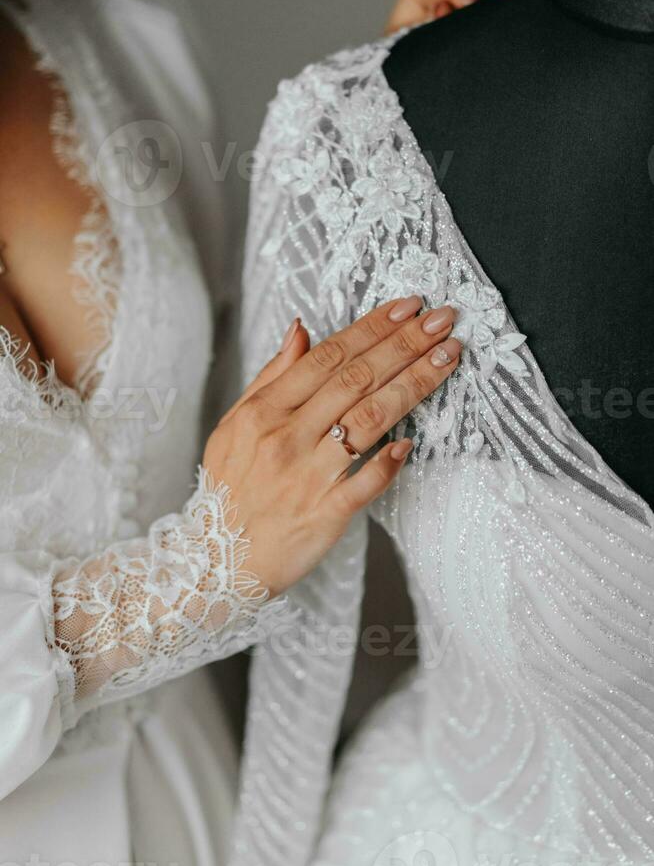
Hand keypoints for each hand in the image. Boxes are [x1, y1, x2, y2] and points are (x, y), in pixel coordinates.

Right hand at [203, 297, 460, 596]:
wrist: (215, 558)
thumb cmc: (230, 488)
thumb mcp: (235, 424)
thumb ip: (272, 375)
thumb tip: (302, 329)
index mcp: (264, 411)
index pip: (328, 357)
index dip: (371, 328)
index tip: (406, 307)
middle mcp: (287, 438)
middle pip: (355, 380)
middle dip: (403, 345)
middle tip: (441, 320)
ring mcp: (308, 476)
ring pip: (368, 421)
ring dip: (412, 385)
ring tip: (446, 357)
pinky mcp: (326, 514)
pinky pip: (365, 483)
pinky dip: (389, 462)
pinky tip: (413, 440)